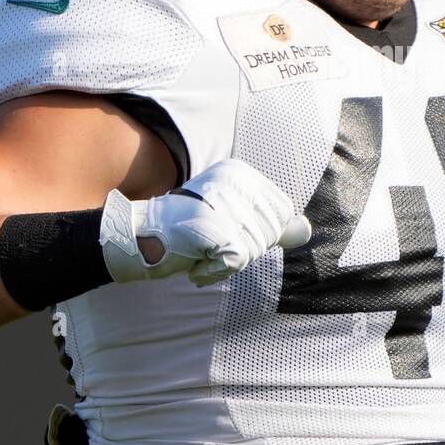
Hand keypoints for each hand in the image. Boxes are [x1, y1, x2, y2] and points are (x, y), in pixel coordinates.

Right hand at [98, 159, 311, 286]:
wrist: (138, 238)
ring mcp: (225, 202)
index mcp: (242, 173)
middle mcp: (236, 180)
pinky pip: (237, 262)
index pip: (282, 212)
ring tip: (198, 250)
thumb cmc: (186, 232)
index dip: (259, 233)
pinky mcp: (215, 225)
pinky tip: (194, 262)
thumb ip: (271, 225)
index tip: (223, 231)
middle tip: (208, 242)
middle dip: (243, 250)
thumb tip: (306, 230)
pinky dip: (215, 271)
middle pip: (271, 233)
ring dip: (226, 262)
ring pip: (254, 250)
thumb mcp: (233, 222)